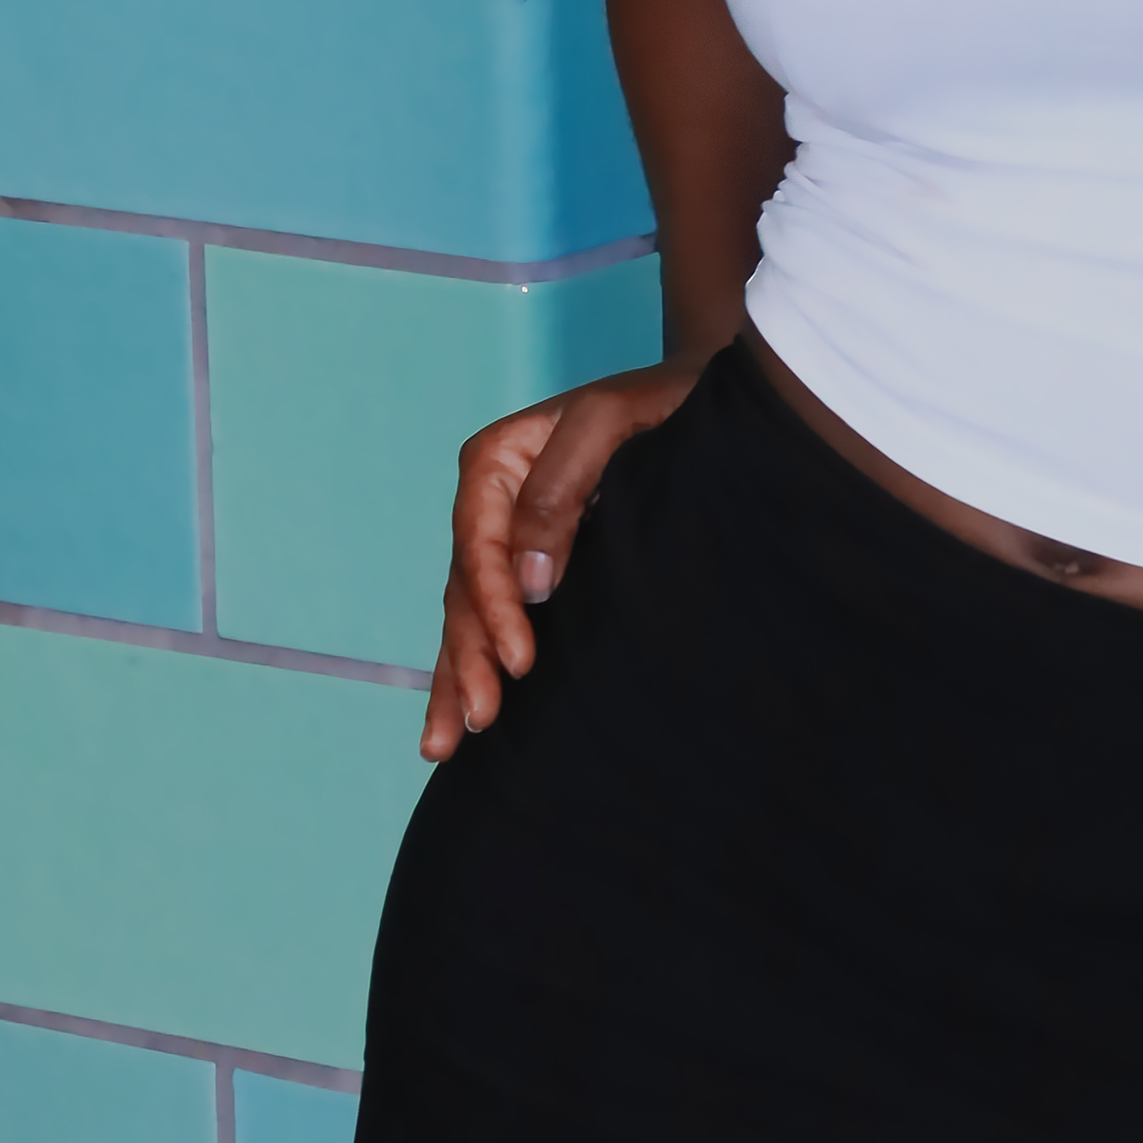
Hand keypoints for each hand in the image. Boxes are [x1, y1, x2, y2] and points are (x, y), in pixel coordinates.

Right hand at [424, 360, 701, 759]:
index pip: (480, 547)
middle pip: (466, 590)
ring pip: (469, 614)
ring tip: (445, 743)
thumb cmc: (659, 402)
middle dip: (468, 659)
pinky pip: (495, 616)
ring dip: (459, 675)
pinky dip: (477, 661)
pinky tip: (464, 712)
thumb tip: (530, 580)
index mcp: (496, 462)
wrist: (697, 399)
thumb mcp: (609, 422)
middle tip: (478, 722)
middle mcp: (492, 503)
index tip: (520, 663)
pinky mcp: (536, 564)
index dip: (494, 609)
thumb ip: (560, 487)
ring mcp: (510, 537)